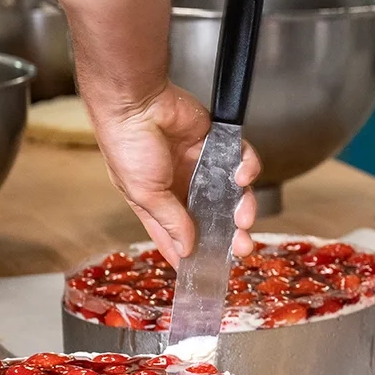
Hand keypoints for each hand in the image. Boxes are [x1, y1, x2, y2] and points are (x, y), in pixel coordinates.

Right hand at [87, 82, 260, 268]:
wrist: (137, 102)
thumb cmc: (127, 146)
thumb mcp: (144, 193)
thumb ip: (170, 221)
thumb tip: (188, 248)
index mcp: (158, 202)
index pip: (179, 236)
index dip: (196, 254)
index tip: (211, 272)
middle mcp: (181, 185)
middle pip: (214, 217)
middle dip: (231, 235)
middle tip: (243, 247)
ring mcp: (201, 164)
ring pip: (232, 192)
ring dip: (243, 205)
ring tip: (244, 215)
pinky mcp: (218, 142)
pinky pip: (240, 159)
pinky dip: (247, 168)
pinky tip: (242, 174)